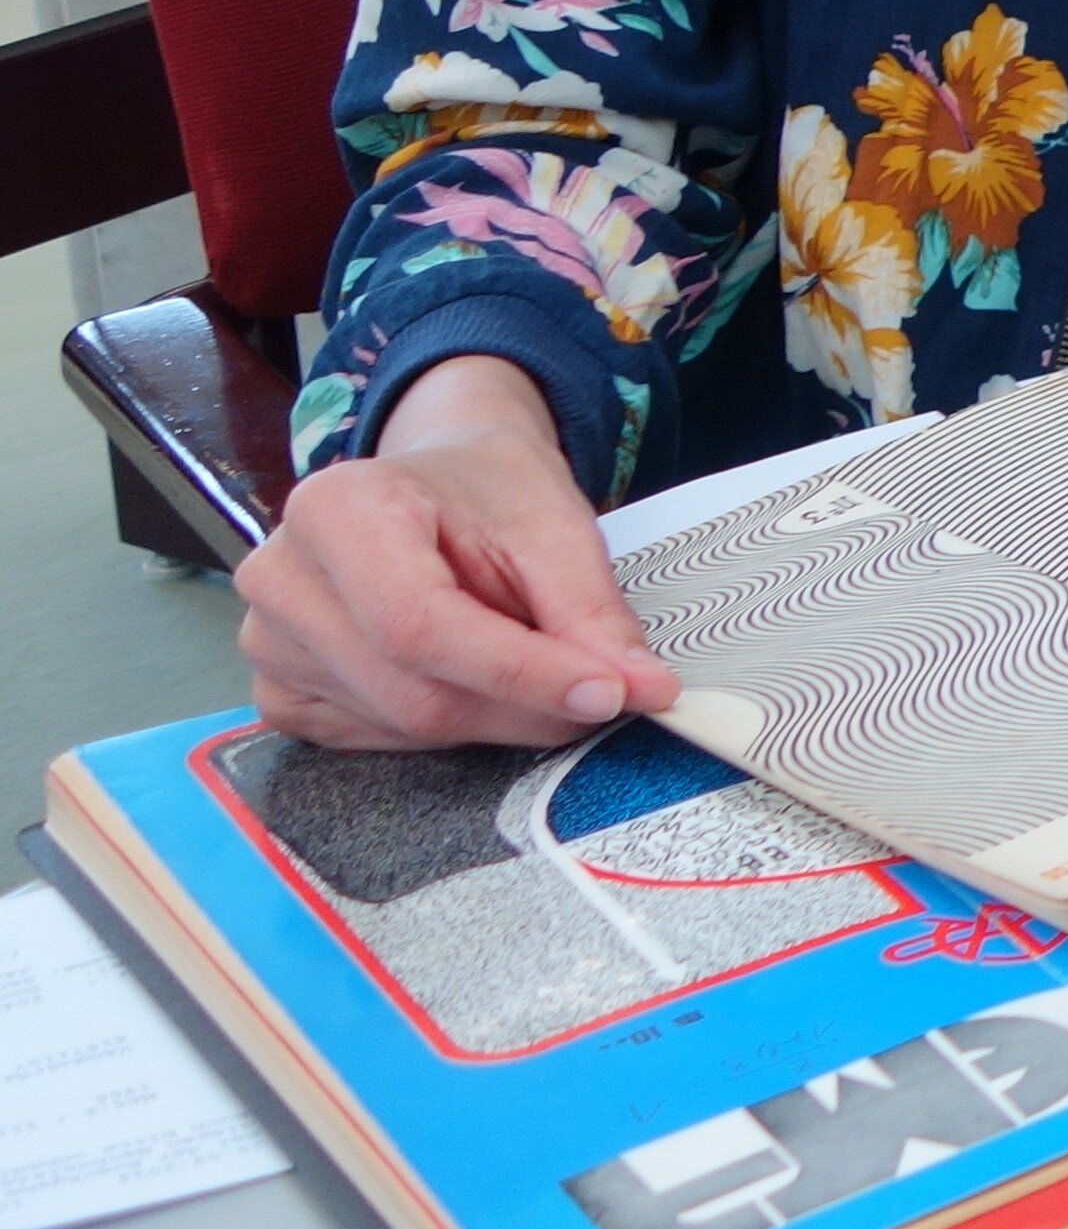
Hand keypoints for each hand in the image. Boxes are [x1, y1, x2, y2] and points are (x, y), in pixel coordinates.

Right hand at [239, 356, 676, 751]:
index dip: (520, 673)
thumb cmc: (486, 494)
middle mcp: (281, 577)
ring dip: (495, 717)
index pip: (421, 625)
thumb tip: (637, 690)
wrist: (435, 488)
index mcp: (337, 508)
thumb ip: (591, 613)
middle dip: (524, 707)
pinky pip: (376, 741)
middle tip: (602, 693)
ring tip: (535, 666)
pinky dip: (448, 728)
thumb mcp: (554, 526)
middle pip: (412, 690)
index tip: (606, 693)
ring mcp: (268, 641)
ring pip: (401, 725)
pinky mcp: (280, 691)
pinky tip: (474, 681)